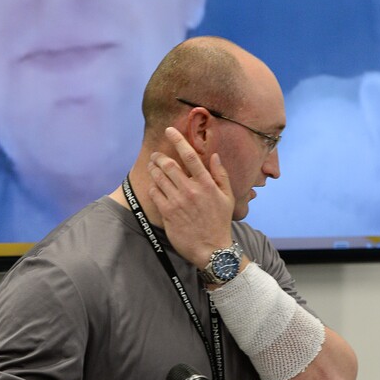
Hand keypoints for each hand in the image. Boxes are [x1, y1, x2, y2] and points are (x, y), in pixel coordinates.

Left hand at [147, 127, 235, 268]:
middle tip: (156, 155)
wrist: (211, 249)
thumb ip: (221, 175)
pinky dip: (152, 186)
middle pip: (169, 165)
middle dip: (159, 156)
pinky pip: (154, 193)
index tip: (169, 130)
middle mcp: (191, 190)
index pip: (190, 156)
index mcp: (206, 184)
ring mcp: (178, 201)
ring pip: (159, 178)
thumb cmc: (220, 222)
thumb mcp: (227, 197)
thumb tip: (214, 156)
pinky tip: (153, 185)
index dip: (178, 140)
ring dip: (153, 169)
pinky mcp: (167, 213)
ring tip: (152, 166)